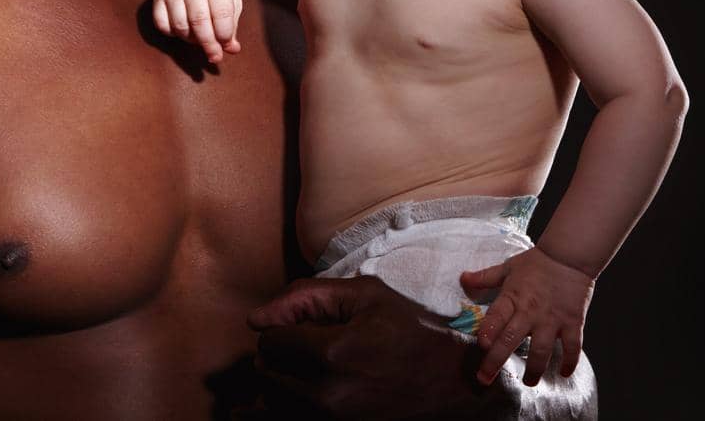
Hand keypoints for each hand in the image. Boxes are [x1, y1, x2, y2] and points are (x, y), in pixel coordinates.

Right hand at [152, 0, 242, 62]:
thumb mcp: (232, 2)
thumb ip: (232, 26)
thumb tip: (233, 50)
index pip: (221, 13)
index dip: (225, 34)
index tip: (227, 45)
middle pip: (199, 21)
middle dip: (209, 44)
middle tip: (215, 56)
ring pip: (180, 26)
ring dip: (192, 40)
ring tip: (201, 38)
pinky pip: (162, 25)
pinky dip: (174, 34)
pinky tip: (185, 30)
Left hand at [246, 275, 524, 419]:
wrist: (450, 382)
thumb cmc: (410, 331)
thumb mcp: (365, 296)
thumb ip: (305, 296)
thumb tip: (254, 319)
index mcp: (332, 353)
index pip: (271, 340)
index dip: (282, 327)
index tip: (305, 325)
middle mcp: (326, 394)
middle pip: (267, 372)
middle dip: (279, 355)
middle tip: (307, 346)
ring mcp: (332, 420)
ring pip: (273, 401)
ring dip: (281, 381)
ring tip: (308, 368)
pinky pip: (290, 419)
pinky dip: (287, 405)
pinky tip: (293, 396)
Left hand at [459, 244, 594, 386]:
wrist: (570, 256)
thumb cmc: (537, 262)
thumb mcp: (508, 267)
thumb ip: (485, 277)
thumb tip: (462, 279)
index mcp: (513, 296)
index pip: (497, 316)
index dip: (489, 330)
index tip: (482, 345)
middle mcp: (531, 311)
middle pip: (511, 339)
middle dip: (496, 361)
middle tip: (485, 379)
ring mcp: (552, 319)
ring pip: (542, 350)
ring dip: (534, 369)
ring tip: (529, 382)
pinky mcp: (573, 322)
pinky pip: (572, 346)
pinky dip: (570, 362)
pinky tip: (564, 374)